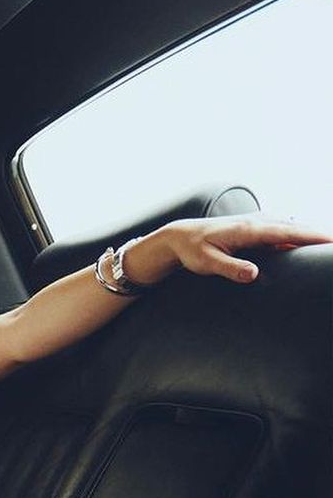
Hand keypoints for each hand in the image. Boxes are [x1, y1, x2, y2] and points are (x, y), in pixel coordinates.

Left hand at [157, 216, 332, 284]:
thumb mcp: (208, 263)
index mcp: (249, 230)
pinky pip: (282, 229)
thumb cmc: (192, 250)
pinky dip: (297, 234)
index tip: (331, 241)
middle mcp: (256, 222)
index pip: (287, 233)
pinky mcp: (255, 228)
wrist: (181, 236)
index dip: (311, 237)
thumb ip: (231, 268)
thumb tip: (254, 274)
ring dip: (309, 233)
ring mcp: (256, 223)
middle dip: (318, 234)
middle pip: (295, 227)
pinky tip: (306, 241)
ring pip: (290, 227)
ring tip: (327, 244)